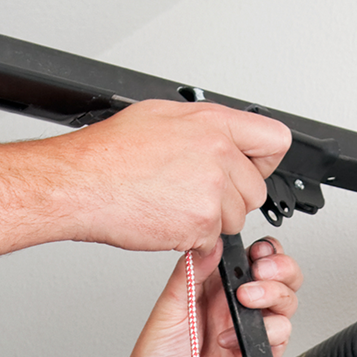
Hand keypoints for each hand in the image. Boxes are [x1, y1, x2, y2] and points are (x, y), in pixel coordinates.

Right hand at [55, 100, 292, 252]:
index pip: (274, 141)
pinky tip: (167, 219)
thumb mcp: (161, 116)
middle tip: (196, 195)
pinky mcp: (202, 223)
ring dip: (211, 221)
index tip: (250, 169)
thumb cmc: (109, 153)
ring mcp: (212, 190)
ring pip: (236, 220)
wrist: (83, 183)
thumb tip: (218, 137)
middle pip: (256, 190)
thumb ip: (202, 128)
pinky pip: (212, 241)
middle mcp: (218, 153)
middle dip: (233, 199)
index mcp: (213, 123)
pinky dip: (192, 239)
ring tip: (175, 205)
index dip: (263, 161)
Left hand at [113, 236, 302, 356]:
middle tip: (261, 271)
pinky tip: (236, 340)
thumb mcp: (168, 309)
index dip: (260, 251)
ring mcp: (248, 334)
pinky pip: (282, 334)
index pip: (247, 260)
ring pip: (285, 301)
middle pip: (277, 277)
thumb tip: (211, 242)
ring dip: (273, 293)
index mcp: (210, 291)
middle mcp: (232, 310)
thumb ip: (191, 274)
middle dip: (279, 267)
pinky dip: (268, 330)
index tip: (255, 251)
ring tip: (247, 300)